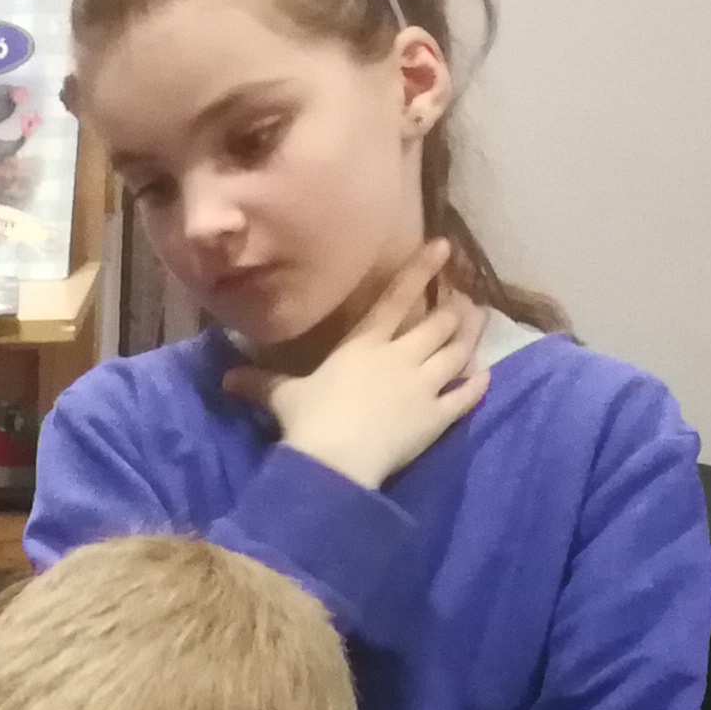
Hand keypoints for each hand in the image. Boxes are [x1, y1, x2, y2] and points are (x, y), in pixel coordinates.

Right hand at [223, 238, 487, 490]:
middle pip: (437, 324)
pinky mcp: (436, 418)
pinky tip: (484, 376)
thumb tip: (225, 377)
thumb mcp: (282, 398)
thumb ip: (261, 382)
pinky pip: (464, 397)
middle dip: (456, 308)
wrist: (335, 462)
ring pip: (457, 352)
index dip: (421, 270)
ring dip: (471, 336)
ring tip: (481, 322)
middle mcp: (400, 357)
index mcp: (364, 345)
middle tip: (466, 299)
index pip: (397, 298)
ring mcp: (423, 386)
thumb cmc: (308, 422)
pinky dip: (477, 385)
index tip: (445, 247)